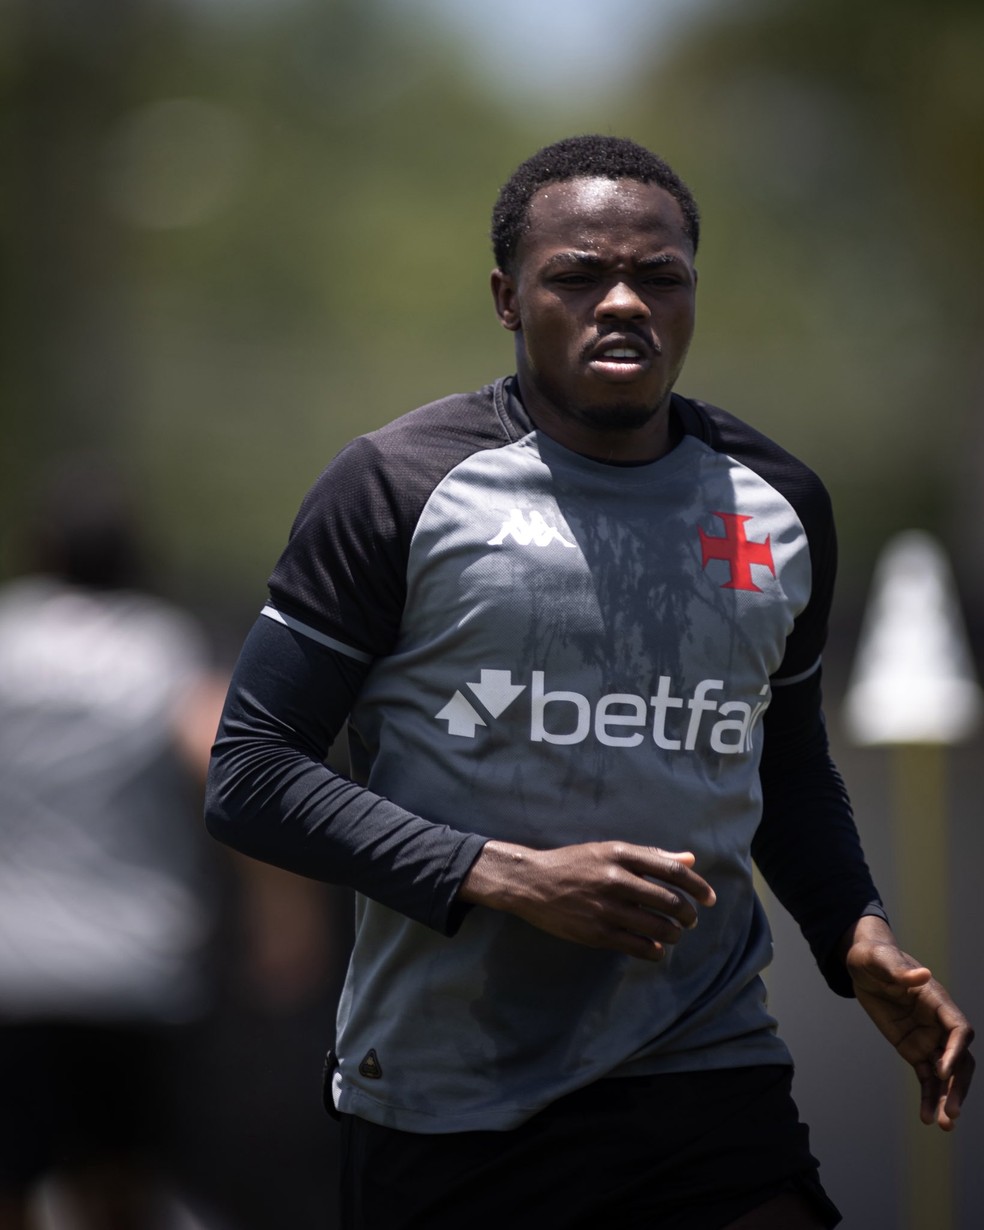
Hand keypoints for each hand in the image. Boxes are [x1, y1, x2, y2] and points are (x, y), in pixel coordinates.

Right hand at [458, 839, 715, 960]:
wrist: (531, 882)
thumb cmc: (574, 863)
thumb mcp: (610, 851)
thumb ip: (651, 856)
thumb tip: (690, 860)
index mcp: (620, 854)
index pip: (673, 871)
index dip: (698, 887)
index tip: (709, 899)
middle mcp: (615, 879)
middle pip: (669, 901)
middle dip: (687, 915)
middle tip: (690, 920)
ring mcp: (606, 908)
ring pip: (658, 928)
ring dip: (674, 934)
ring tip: (673, 934)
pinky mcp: (596, 933)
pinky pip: (637, 947)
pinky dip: (654, 951)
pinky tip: (656, 949)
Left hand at [843, 916, 974, 1129]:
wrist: (863, 965)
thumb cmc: (875, 958)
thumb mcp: (881, 960)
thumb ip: (900, 970)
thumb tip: (922, 974)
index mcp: (938, 1001)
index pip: (959, 1029)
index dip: (955, 1050)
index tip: (942, 1069)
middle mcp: (939, 1023)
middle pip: (959, 1059)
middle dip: (957, 1086)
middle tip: (951, 1112)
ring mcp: (928, 1039)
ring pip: (945, 1075)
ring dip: (946, 1099)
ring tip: (943, 1124)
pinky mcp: (914, 1050)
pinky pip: (926, 1078)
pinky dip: (928, 1097)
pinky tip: (926, 1118)